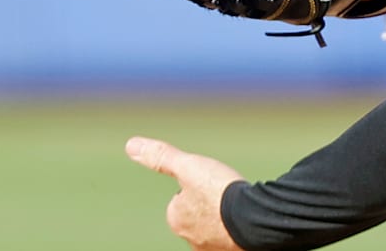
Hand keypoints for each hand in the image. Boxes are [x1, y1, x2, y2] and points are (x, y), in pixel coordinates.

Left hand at [126, 136, 246, 250]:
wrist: (253, 218)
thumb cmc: (218, 192)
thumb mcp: (188, 166)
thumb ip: (162, 157)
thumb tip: (131, 145)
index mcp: (176, 218)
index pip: (181, 200)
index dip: (197, 188)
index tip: (210, 185)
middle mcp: (191, 239)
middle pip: (198, 215)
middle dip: (210, 206)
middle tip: (225, 195)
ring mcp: (212, 248)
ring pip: (216, 228)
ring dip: (225, 218)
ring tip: (239, 207)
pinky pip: (232, 238)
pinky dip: (238, 230)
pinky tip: (248, 220)